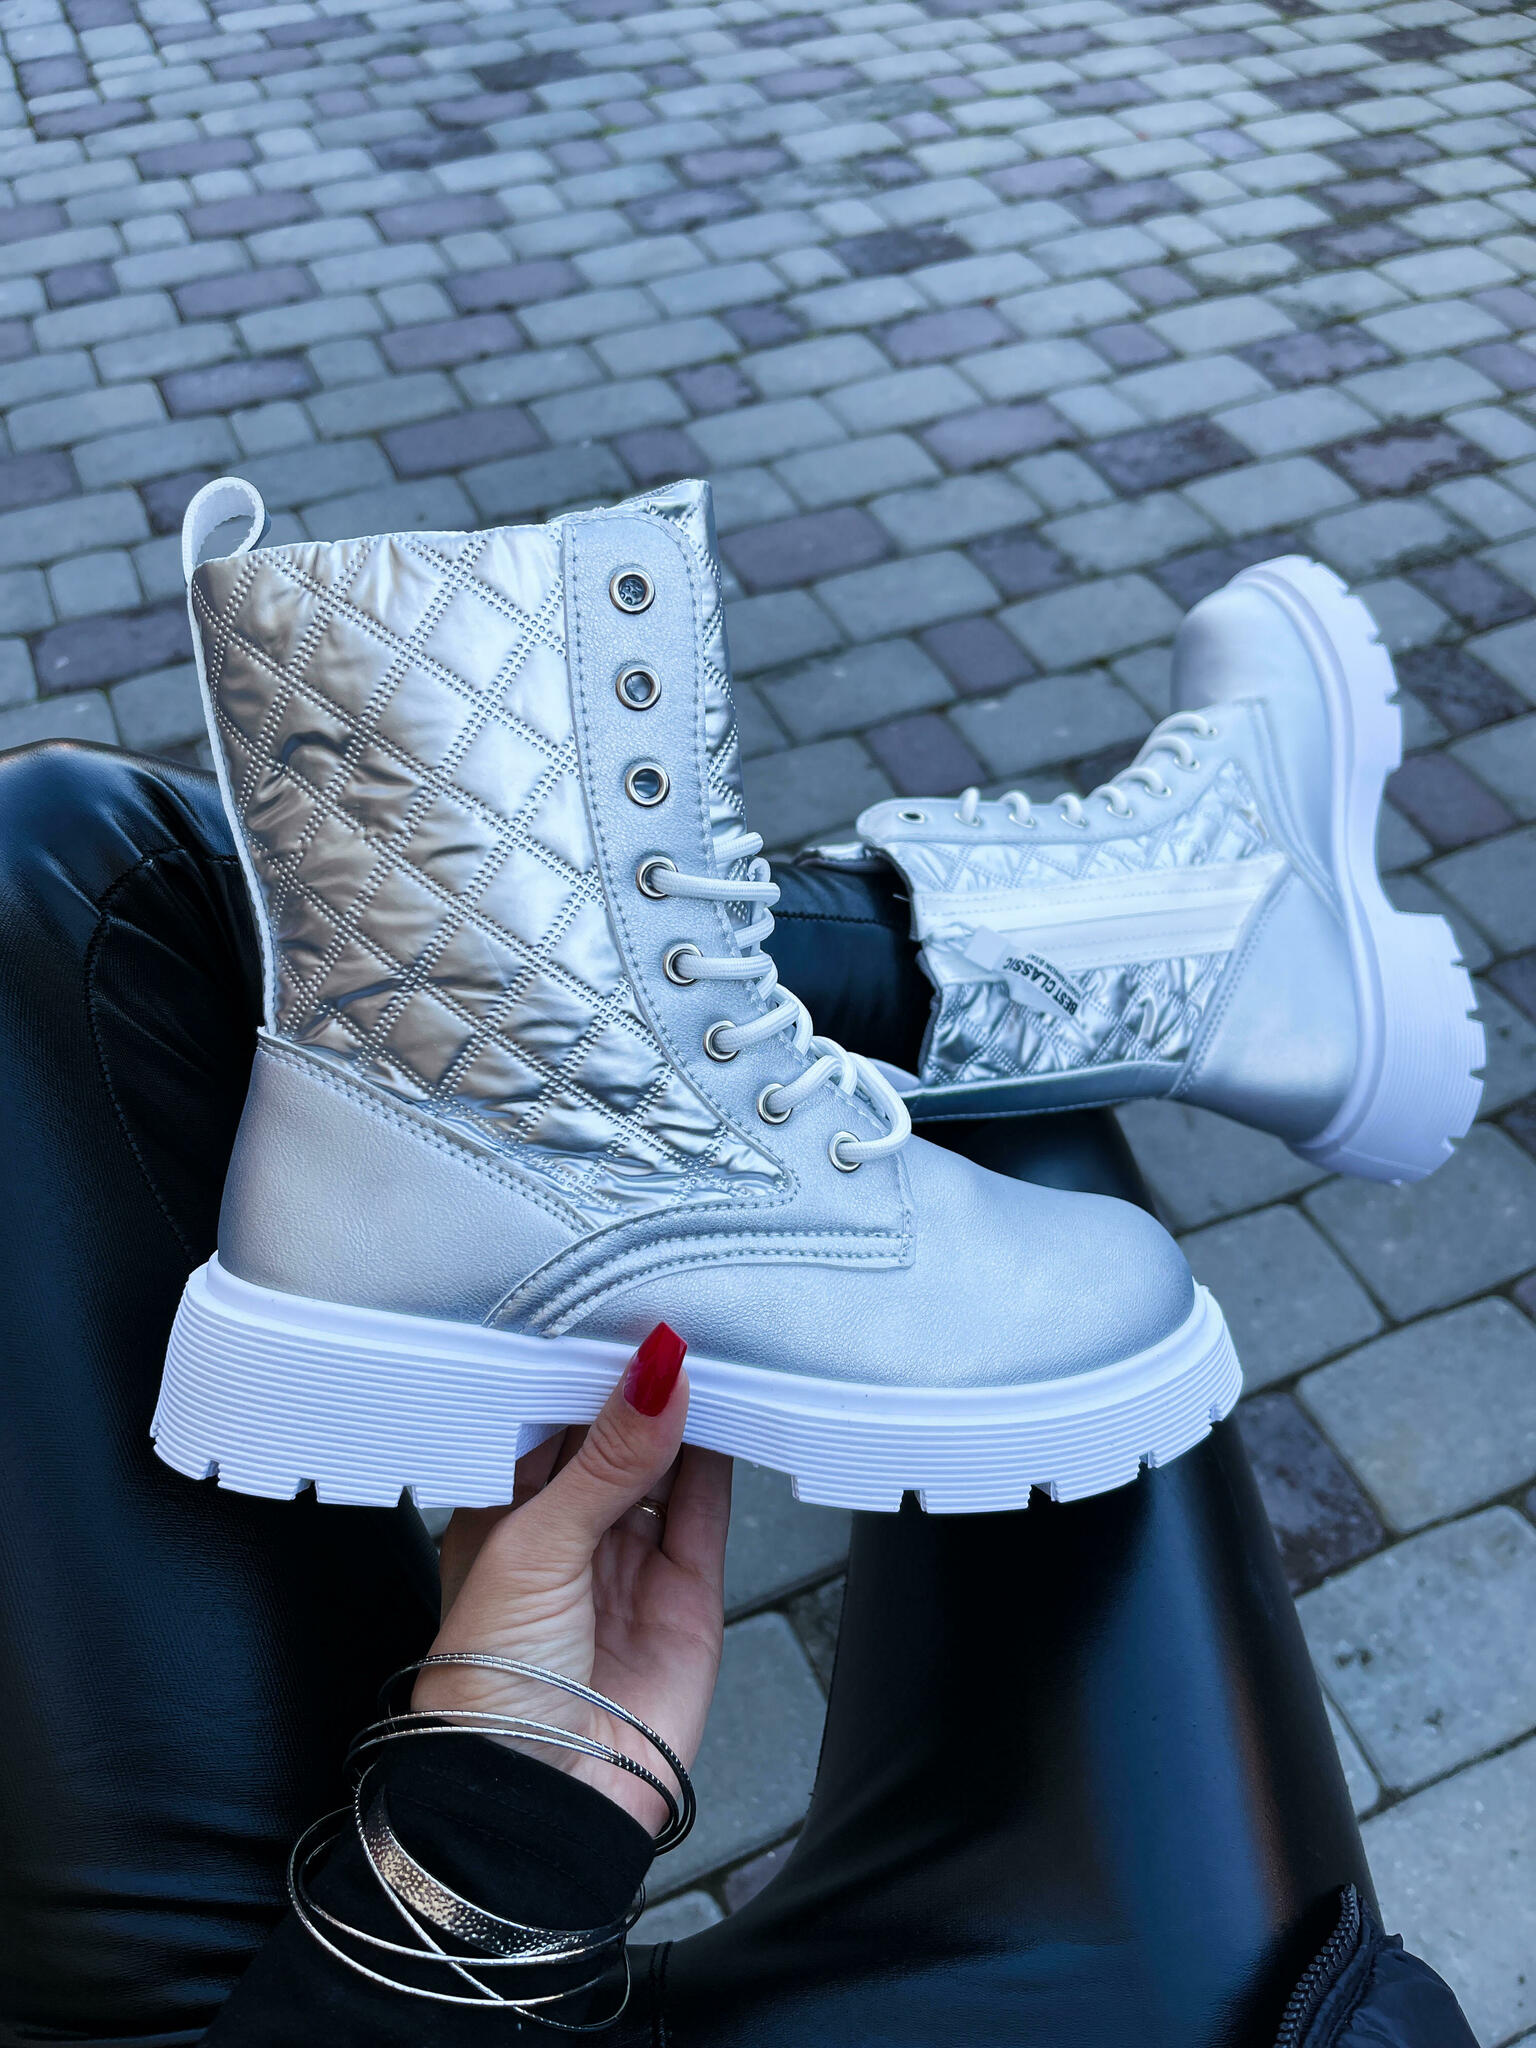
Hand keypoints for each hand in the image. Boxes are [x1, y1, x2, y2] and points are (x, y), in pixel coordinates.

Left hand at [412, 1327, 731, 1833]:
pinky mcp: (685, 1591)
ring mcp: (627, 1559)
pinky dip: (725, 1456)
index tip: (614, 1304)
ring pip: (665, 1463)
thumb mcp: (535, 1546)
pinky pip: (710, 1508)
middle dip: (638, 1381)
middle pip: (611, 1435)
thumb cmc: (491, 1687)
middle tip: (671, 1307)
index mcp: (501, 1511)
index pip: (545, 1416)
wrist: (542, 1805)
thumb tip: (655, 1366)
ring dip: (685, 1411)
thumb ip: (605, 1456)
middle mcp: (565, 1531)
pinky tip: (733, 1406)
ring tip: (710, 1342)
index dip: (580, 1365)